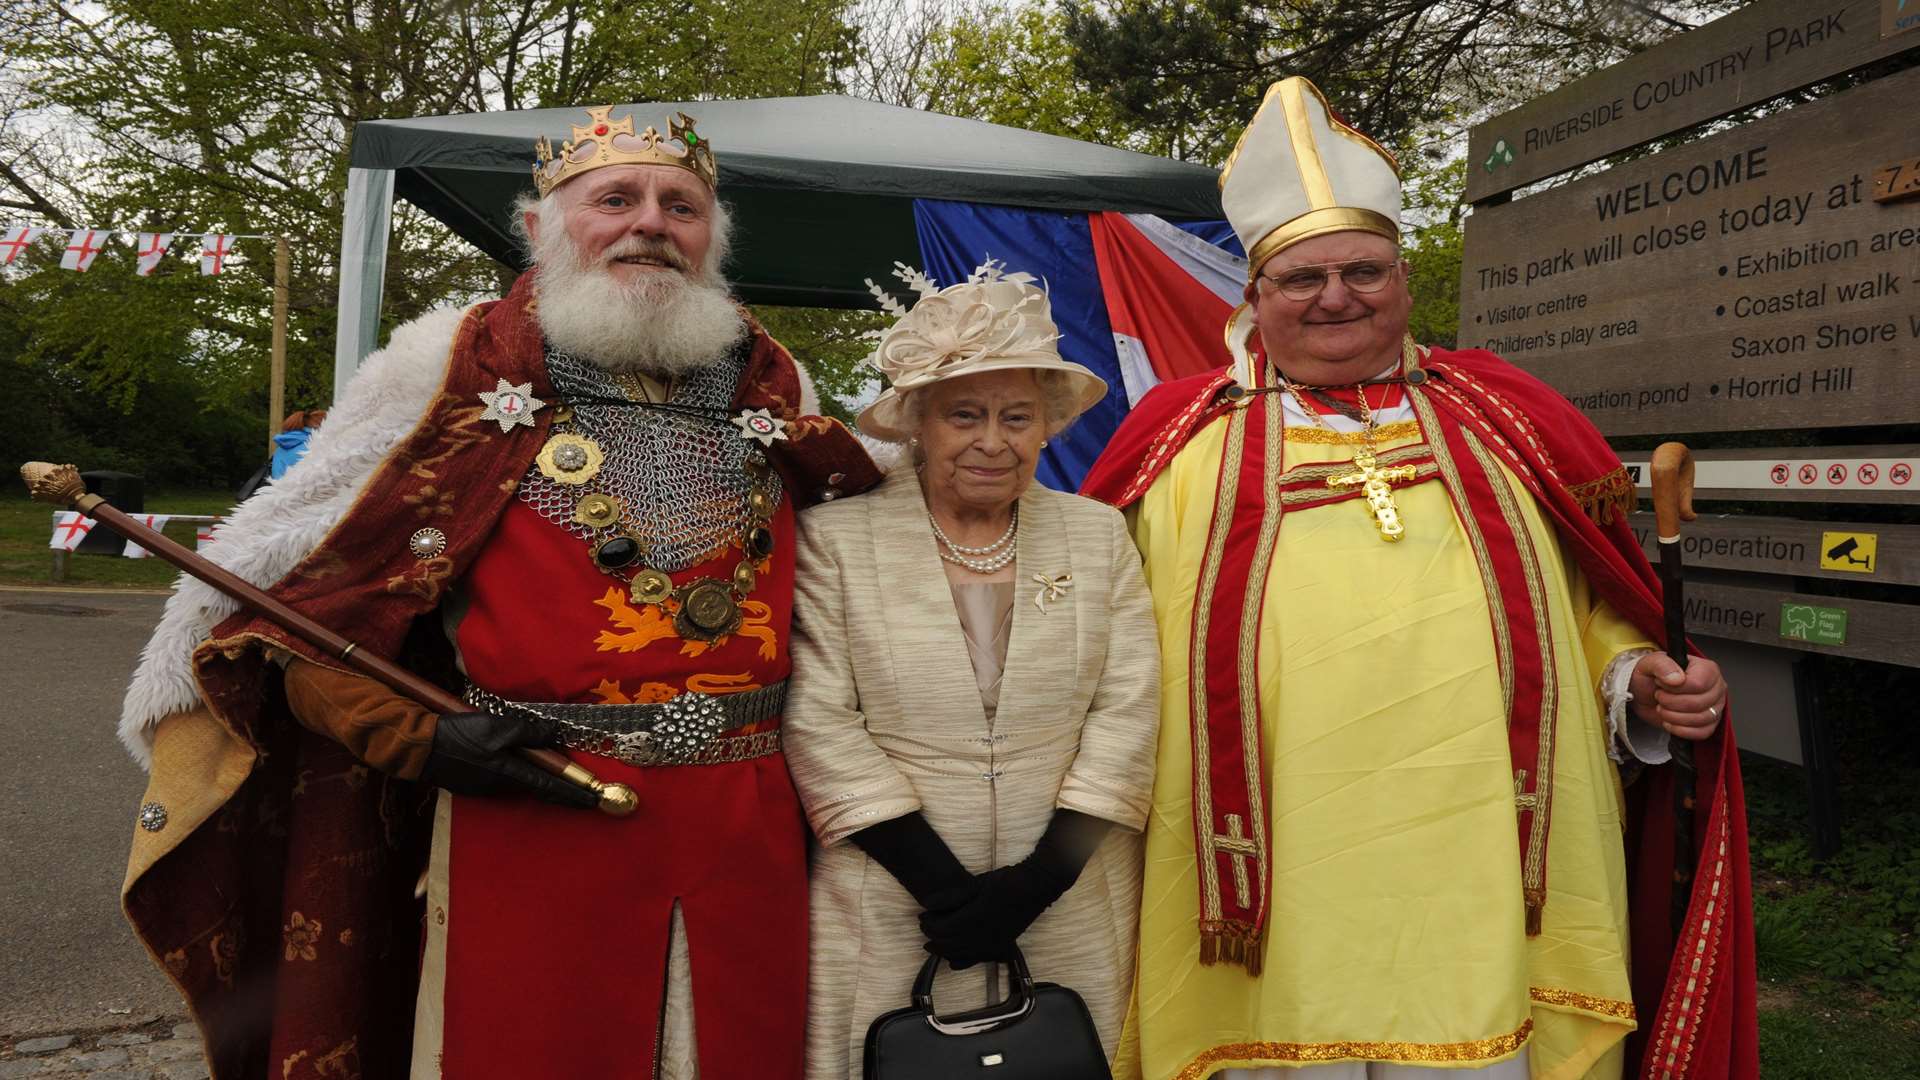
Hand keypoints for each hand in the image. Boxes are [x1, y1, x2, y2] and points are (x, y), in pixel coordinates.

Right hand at [418, 711, 598, 808]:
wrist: (419, 748)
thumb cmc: (459, 734)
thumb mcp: (497, 726)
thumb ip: (528, 732)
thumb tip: (555, 736)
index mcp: (509, 773)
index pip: (549, 787)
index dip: (572, 794)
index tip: (593, 801)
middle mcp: (500, 786)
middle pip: (537, 790)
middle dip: (561, 793)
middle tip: (584, 797)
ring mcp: (485, 788)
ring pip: (520, 785)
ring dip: (539, 783)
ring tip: (561, 783)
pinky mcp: (473, 785)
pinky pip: (503, 782)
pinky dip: (518, 778)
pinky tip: (521, 771)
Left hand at [919, 862, 1059, 968]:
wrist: (1035, 887)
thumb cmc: (1006, 881)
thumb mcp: (976, 884)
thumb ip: (950, 896)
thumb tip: (925, 904)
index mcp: (975, 919)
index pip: (942, 929)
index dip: (929, 925)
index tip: (922, 917)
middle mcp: (983, 936)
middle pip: (948, 944)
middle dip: (933, 938)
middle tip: (925, 927)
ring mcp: (993, 944)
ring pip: (961, 955)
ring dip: (944, 951)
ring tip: (933, 945)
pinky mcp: (1001, 947)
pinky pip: (978, 960)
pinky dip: (962, 962)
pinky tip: (953, 962)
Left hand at [1629, 652, 1725, 740]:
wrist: (1646, 694)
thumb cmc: (1651, 677)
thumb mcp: (1649, 663)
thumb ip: (1662, 665)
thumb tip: (1677, 678)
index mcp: (1707, 669)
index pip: (1698, 684)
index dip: (1675, 689)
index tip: (1661, 685)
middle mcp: (1716, 687)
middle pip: (1699, 703)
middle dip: (1671, 703)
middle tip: (1659, 697)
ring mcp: (1716, 706)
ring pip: (1701, 719)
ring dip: (1674, 717)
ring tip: (1663, 708)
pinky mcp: (1710, 723)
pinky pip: (1702, 733)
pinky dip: (1681, 730)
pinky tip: (1669, 722)